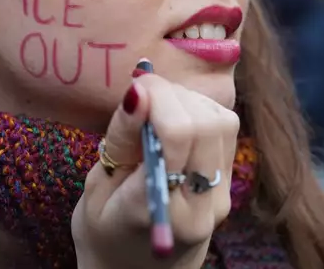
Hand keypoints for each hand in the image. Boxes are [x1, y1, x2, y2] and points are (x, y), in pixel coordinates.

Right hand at [71, 72, 238, 268]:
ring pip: (222, 121)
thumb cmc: (103, 234)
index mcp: (158, 210)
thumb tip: (139, 90)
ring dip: (188, 101)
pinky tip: (174, 121)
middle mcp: (201, 205)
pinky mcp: (229, 187)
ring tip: (156, 110)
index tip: (132, 90)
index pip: (177, 135)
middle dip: (172, 94)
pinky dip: (200, 112)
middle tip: (141, 96)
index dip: (157, 97)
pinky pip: (225, 132)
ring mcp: (221, 196)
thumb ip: (119, 142)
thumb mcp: (94, 191)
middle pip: (206, 123)